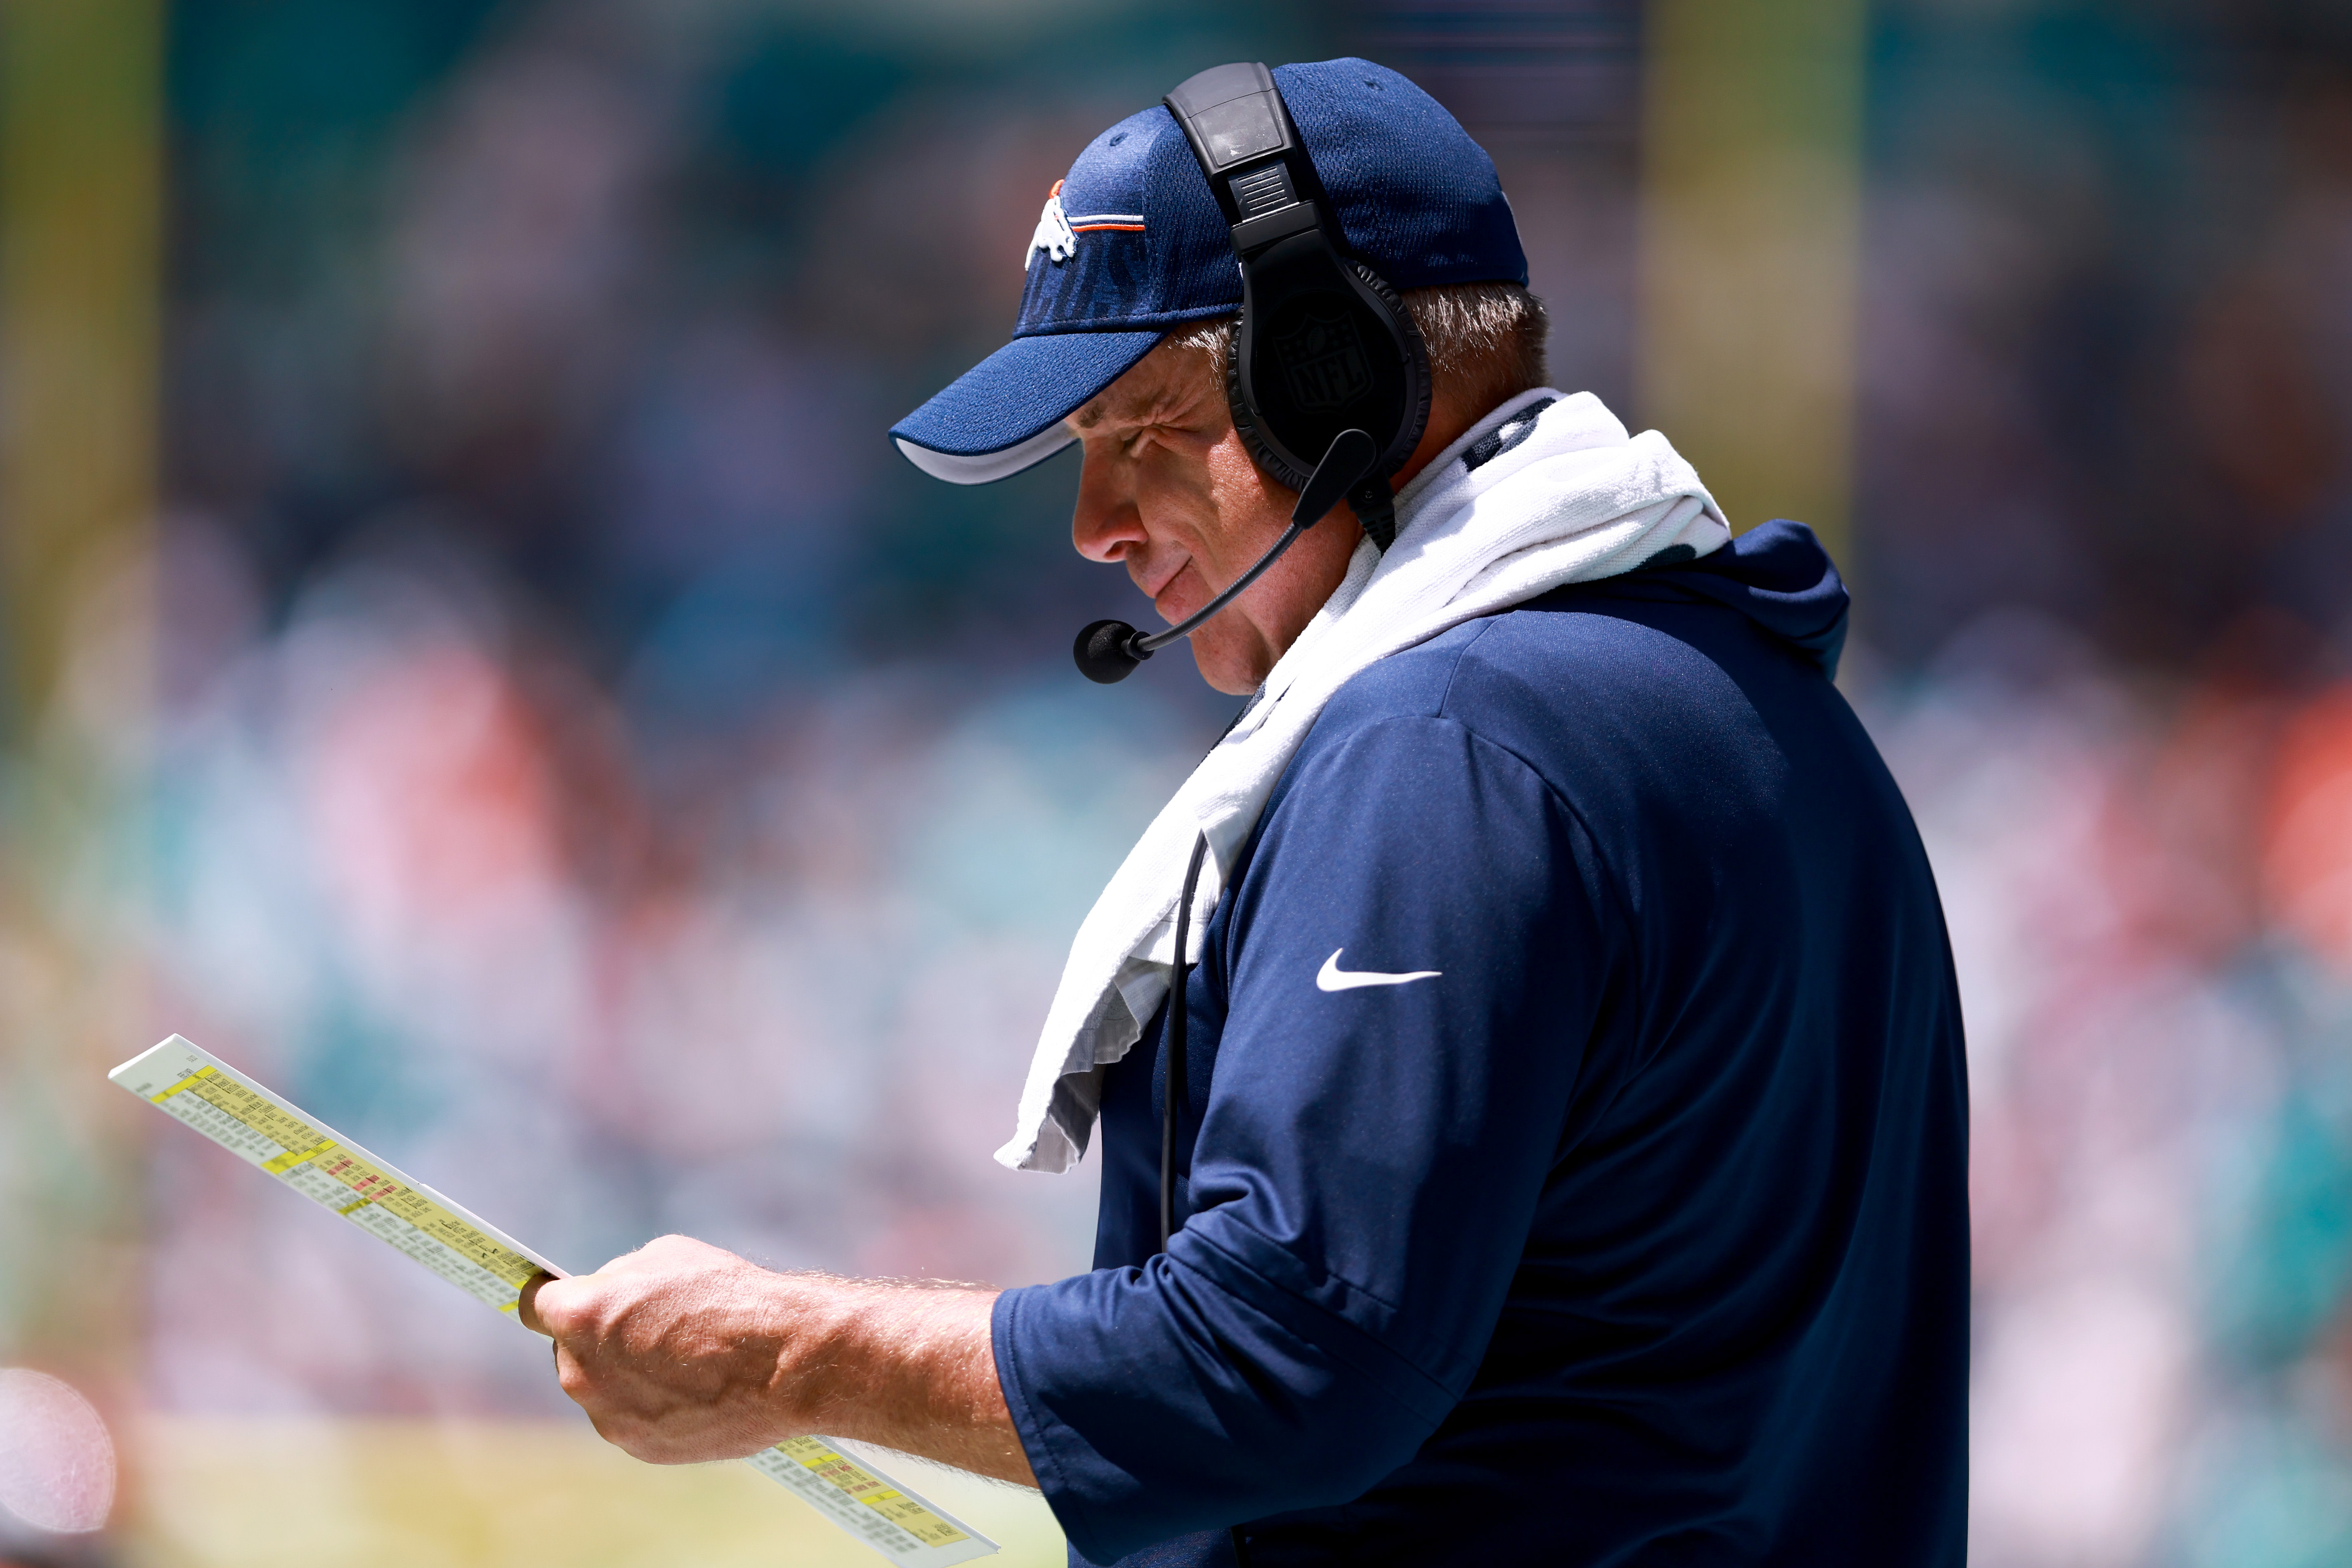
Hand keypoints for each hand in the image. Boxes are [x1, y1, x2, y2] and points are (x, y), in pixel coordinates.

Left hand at [518, 1234, 811, 1462]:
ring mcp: (608, 1416)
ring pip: (601, 1387)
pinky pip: (631, 1417)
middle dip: (597, 1338)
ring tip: (683, 1358)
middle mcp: (580, 1372)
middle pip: (570, 1350)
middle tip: (648, 1325)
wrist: (783, 1361)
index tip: (555, 1297)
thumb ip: (620, 1281)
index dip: (548, 1297)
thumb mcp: (666, 1257)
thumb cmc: (728, 1297)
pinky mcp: (639, 1446)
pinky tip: (695, 1387)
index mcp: (580, 1317)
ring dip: (625, 1373)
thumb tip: (606, 1298)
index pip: (533, 1306)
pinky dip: (653, 1404)